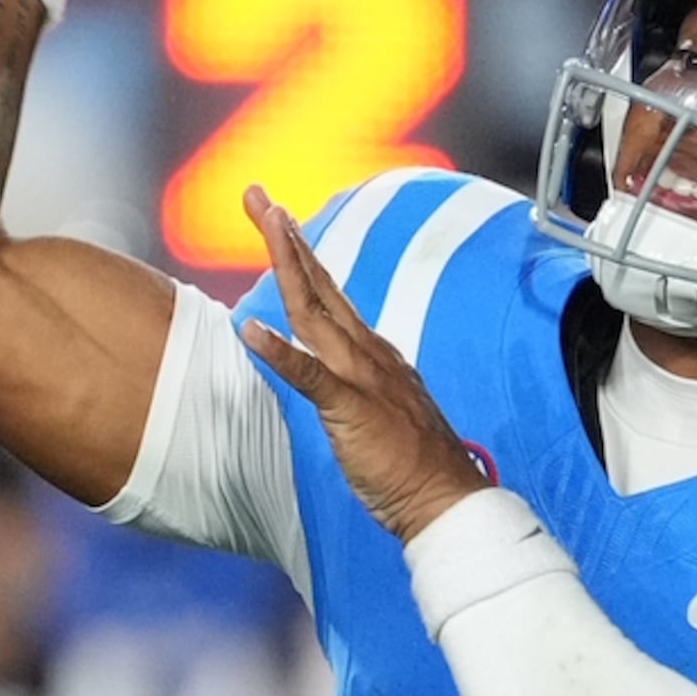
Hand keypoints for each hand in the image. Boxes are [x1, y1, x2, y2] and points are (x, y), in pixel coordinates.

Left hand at [236, 186, 493, 540]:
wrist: (446, 499)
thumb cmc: (410, 462)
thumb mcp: (377, 407)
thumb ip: (353, 379)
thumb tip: (329, 365)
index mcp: (370, 352)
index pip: (328, 293)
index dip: (300, 254)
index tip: (277, 216)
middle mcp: (366, 352)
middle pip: (319, 284)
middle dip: (287, 237)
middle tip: (259, 195)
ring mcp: (360, 376)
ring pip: (315, 311)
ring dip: (288, 265)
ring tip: (269, 223)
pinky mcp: (352, 408)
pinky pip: (309, 376)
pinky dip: (279, 351)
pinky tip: (250, 329)